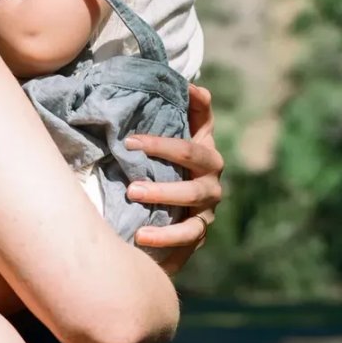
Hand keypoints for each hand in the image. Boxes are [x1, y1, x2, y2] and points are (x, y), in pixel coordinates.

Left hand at [129, 85, 223, 275]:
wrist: (182, 189)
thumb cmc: (176, 151)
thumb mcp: (185, 126)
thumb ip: (193, 108)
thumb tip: (194, 85)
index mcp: (208, 158)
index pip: (190, 151)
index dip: (163, 146)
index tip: (130, 142)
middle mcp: (211, 188)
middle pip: (193, 192)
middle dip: (164, 192)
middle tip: (133, 190)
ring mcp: (204, 217)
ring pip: (192, 229)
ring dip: (167, 232)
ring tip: (140, 234)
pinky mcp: (194, 240)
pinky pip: (185, 252)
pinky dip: (168, 256)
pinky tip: (143, 257)